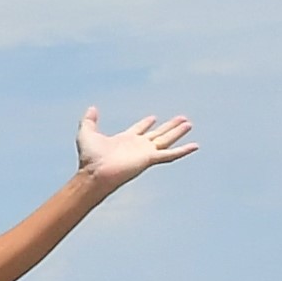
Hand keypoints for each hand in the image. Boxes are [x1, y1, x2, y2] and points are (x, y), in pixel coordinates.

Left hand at [75, 106, 197, 191]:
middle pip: (157, 133)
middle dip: (169, 126)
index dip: (146, 123)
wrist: (95, 173)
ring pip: (166, 140)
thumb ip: (89, 120)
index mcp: (125, 140)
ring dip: (177, 132)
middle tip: (182, 118)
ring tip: (189, 123)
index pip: (139, 130)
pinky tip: (195, 145)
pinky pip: (170, 154)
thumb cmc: (89, 157)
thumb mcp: (86, 132)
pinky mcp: (150, 159)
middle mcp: (137, 146)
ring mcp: (145, 153)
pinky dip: (183, 150)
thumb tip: (92, 108)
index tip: (153, 117)